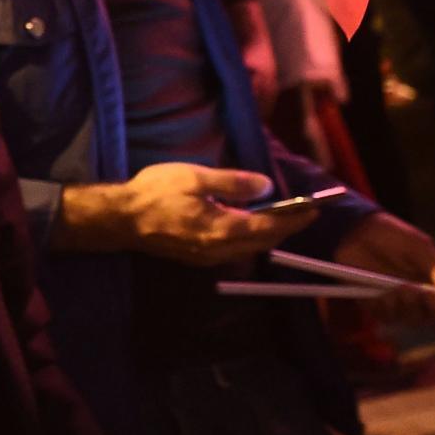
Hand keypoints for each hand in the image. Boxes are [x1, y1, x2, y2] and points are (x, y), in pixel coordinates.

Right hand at [59, 163, 315, 265]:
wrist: (121, 219)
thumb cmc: (155, 193)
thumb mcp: (194, 177)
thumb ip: (233, 183)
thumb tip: (266, 187)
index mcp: (224, 228)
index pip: (270, 227)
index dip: (294, 219)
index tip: (313, 210)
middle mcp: (221, 249)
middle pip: (264, 242)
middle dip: (285, 229)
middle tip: (302, 214)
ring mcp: (209, 256)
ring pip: (250, 249)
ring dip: (267, 236)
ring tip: (279, 219)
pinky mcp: (198, 257)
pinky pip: (234, 251)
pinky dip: (248, 240)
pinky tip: (245, 226)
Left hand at [335, 210, 434, 320]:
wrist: (356, 230)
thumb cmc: (393, 236)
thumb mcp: (421, 248)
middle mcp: (418, 298)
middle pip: (428, 318)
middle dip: (421, 306)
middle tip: (409, 288)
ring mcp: (396, 302)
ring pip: (407, 319)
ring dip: (401, 305)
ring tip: (393, 287)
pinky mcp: (374, 304)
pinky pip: (383, 317)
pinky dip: (382, 307)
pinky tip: (377, 292)